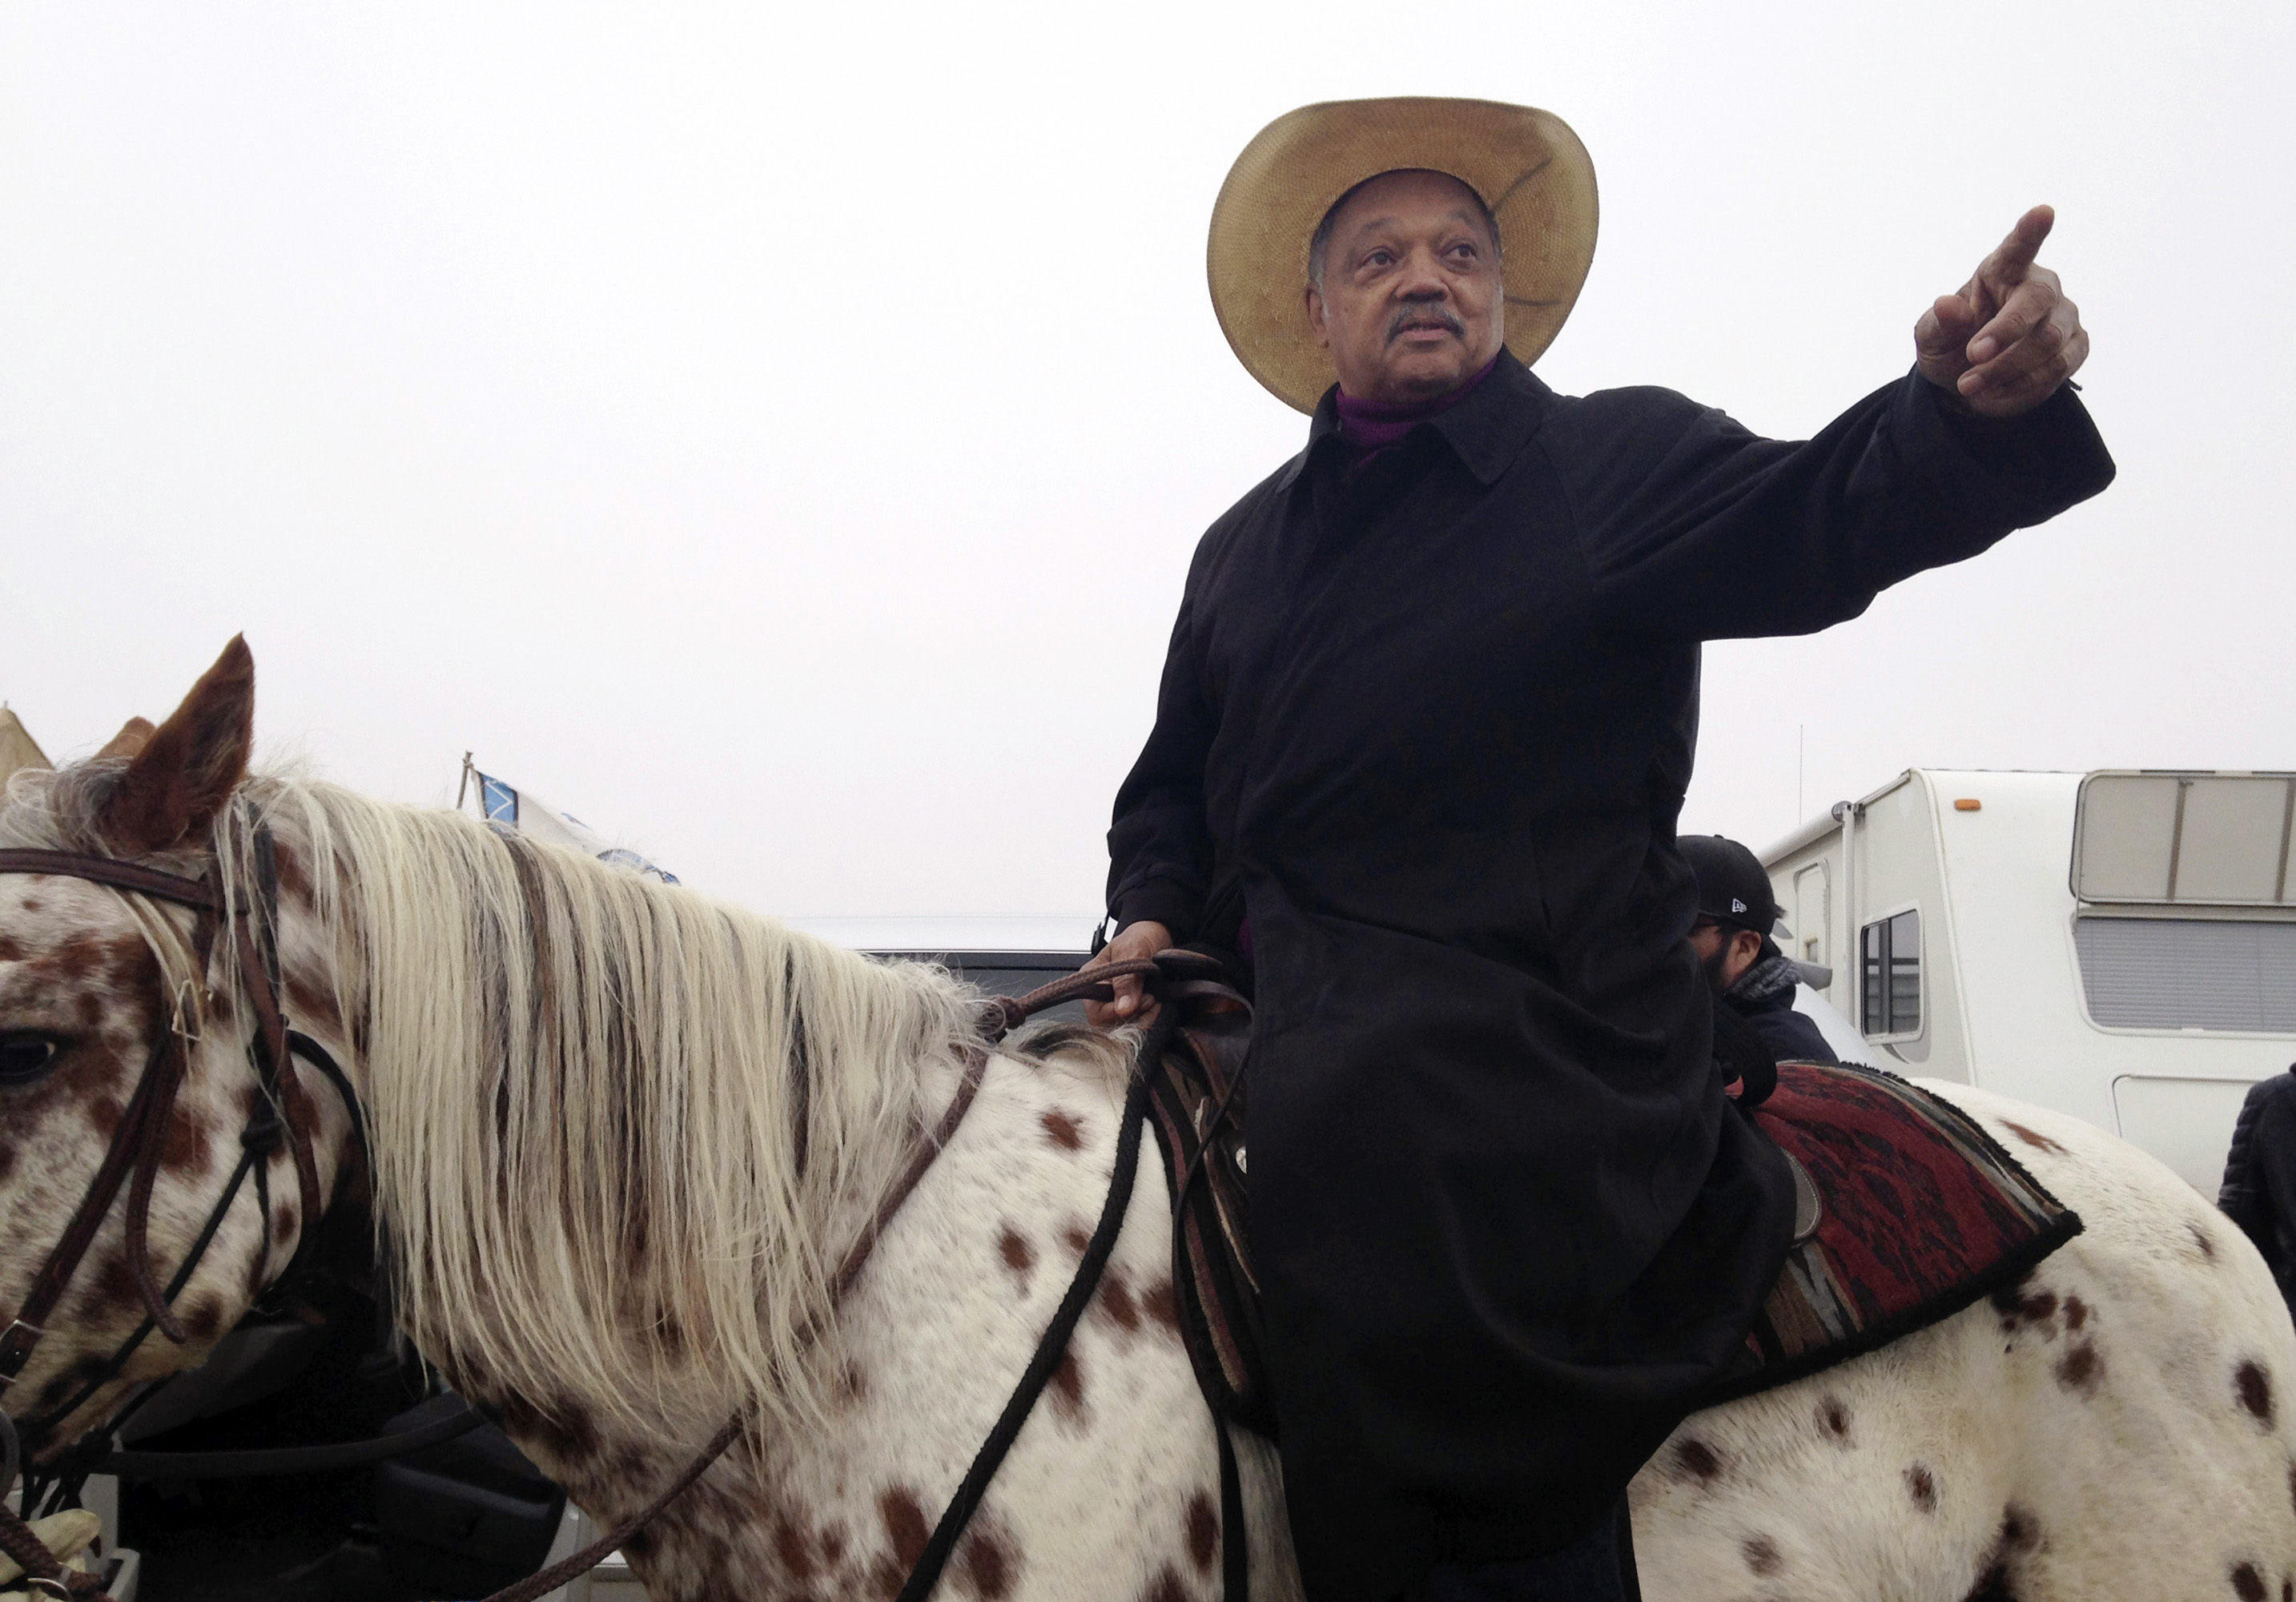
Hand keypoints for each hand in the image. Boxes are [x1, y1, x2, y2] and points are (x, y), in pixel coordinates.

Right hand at [1081, 920, 1170, 1029]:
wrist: (1158, 935)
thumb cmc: (1142, 937)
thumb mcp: (1134, 952)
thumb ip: (1127, 979)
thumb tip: (1123, 1009)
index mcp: (1092, 977)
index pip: (1095, 1010)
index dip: (1118, 1012)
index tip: (1141, 1000)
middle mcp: (1099, 994)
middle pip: (1105, 1025)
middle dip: (1131, 1017)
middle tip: (1150, 999)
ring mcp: (1113, 1003)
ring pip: (1119, 1028)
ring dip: (1141, 1019)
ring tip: (1154, 999)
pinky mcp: (1128, 1009)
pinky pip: (1132, 1026)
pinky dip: (1146, 1019)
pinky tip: (1155, 1005)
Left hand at [1915, 205, 2088, 418]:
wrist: (1968, 382)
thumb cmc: (1950, 344)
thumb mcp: (1931, 337)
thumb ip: (1940, 322)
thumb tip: (1945, 305)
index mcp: (2002, 270)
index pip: (2018, 247)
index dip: (2031, 230)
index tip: (2043, 211)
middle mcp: (2041, 287)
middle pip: (2037, 305)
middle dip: (2004, 336)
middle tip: (1971, 360)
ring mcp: (2064, 316)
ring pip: (2048, 343)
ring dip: (2006, 370)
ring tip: (1969, 386)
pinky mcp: (2076, 347)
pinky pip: (2057, 370)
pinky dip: (2022, 387)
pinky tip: (1994, 393)